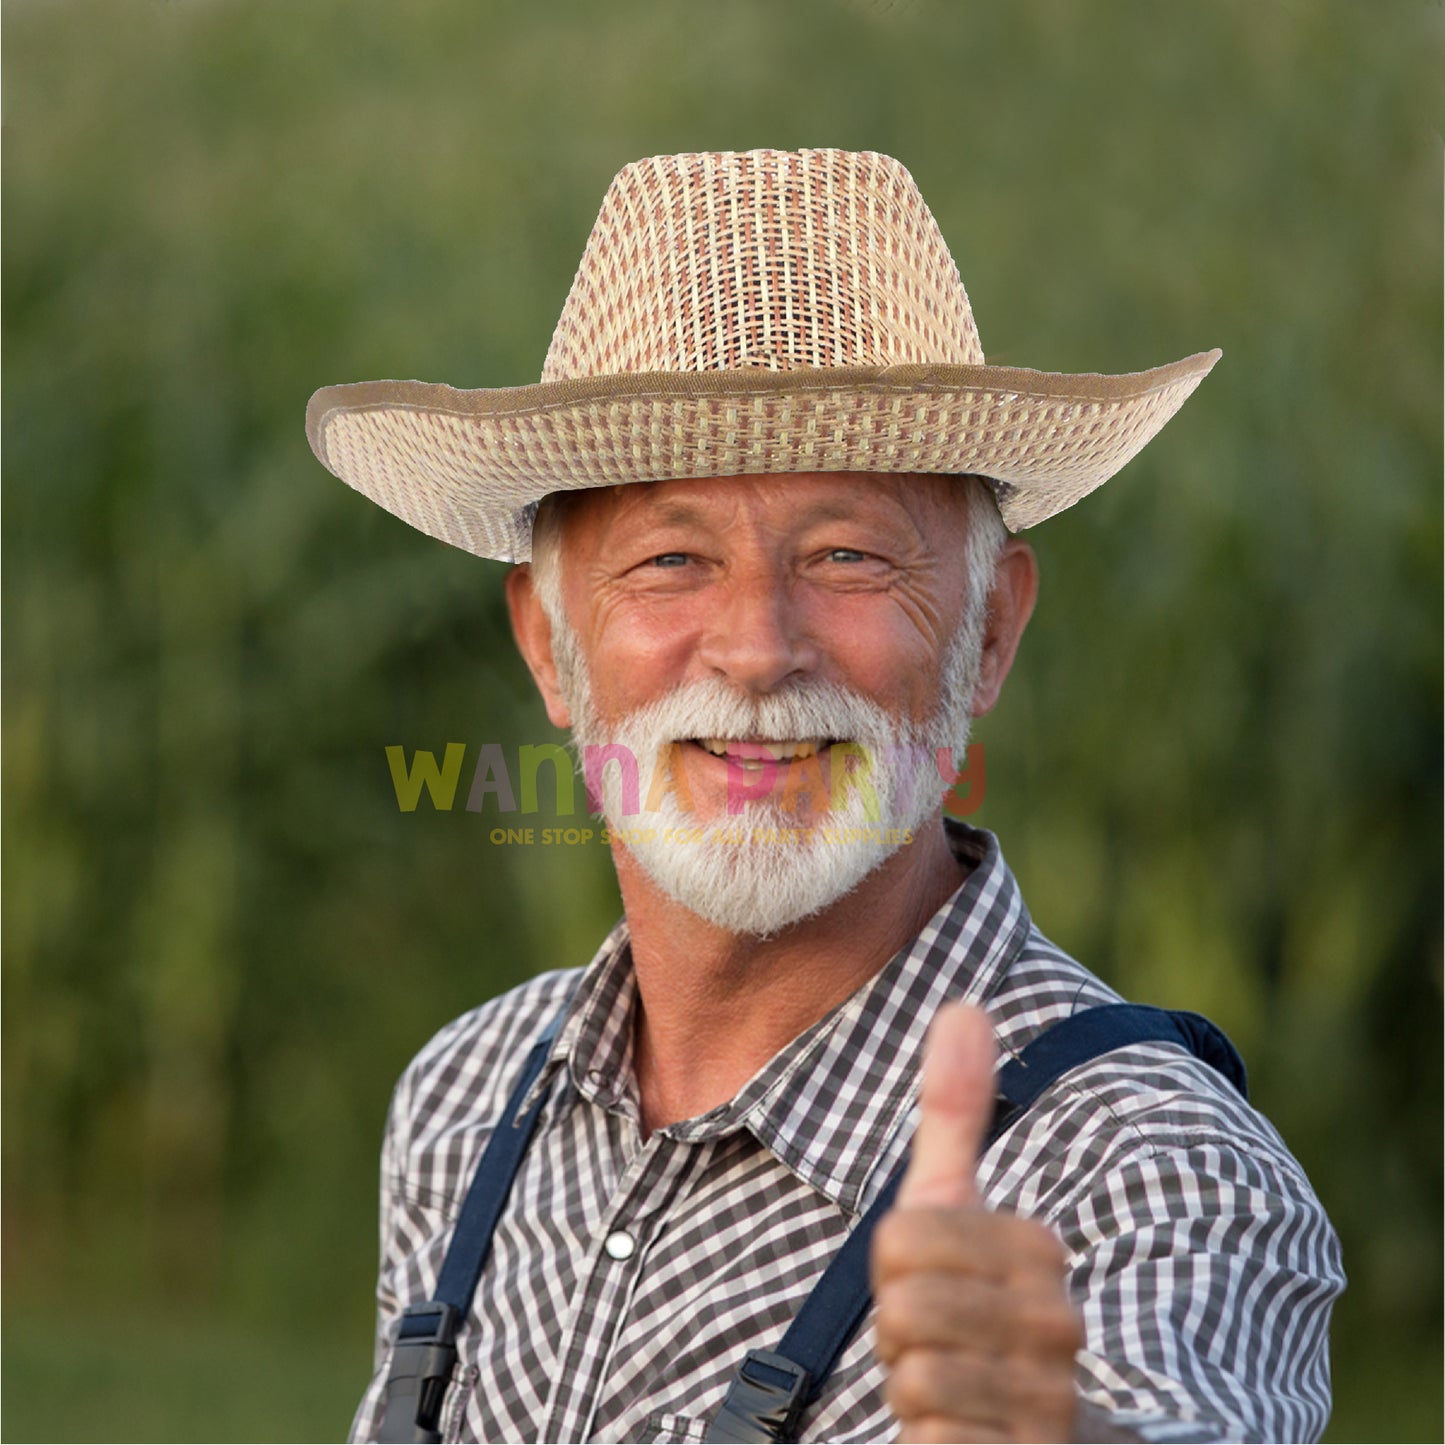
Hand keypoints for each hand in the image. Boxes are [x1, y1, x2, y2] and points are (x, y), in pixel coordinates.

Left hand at [872, 1004, 1083, 1442]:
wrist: (1028, 1432)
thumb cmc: (972, 1305)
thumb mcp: (953, 1207)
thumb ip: (957, 1110)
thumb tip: (964, 1003)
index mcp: (1041, 1254)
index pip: (902, 1239)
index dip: (893, 1265)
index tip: (931, 1277)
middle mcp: (1060, 1330)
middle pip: (904, 1308)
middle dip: (899, 1329)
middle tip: (935, 1336)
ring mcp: (1050, 1406)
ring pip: (915, 1379)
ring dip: (913, 1388)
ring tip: (952, 1383)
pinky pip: (934, 1440)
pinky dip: (930, 1439)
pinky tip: (964, 1432)